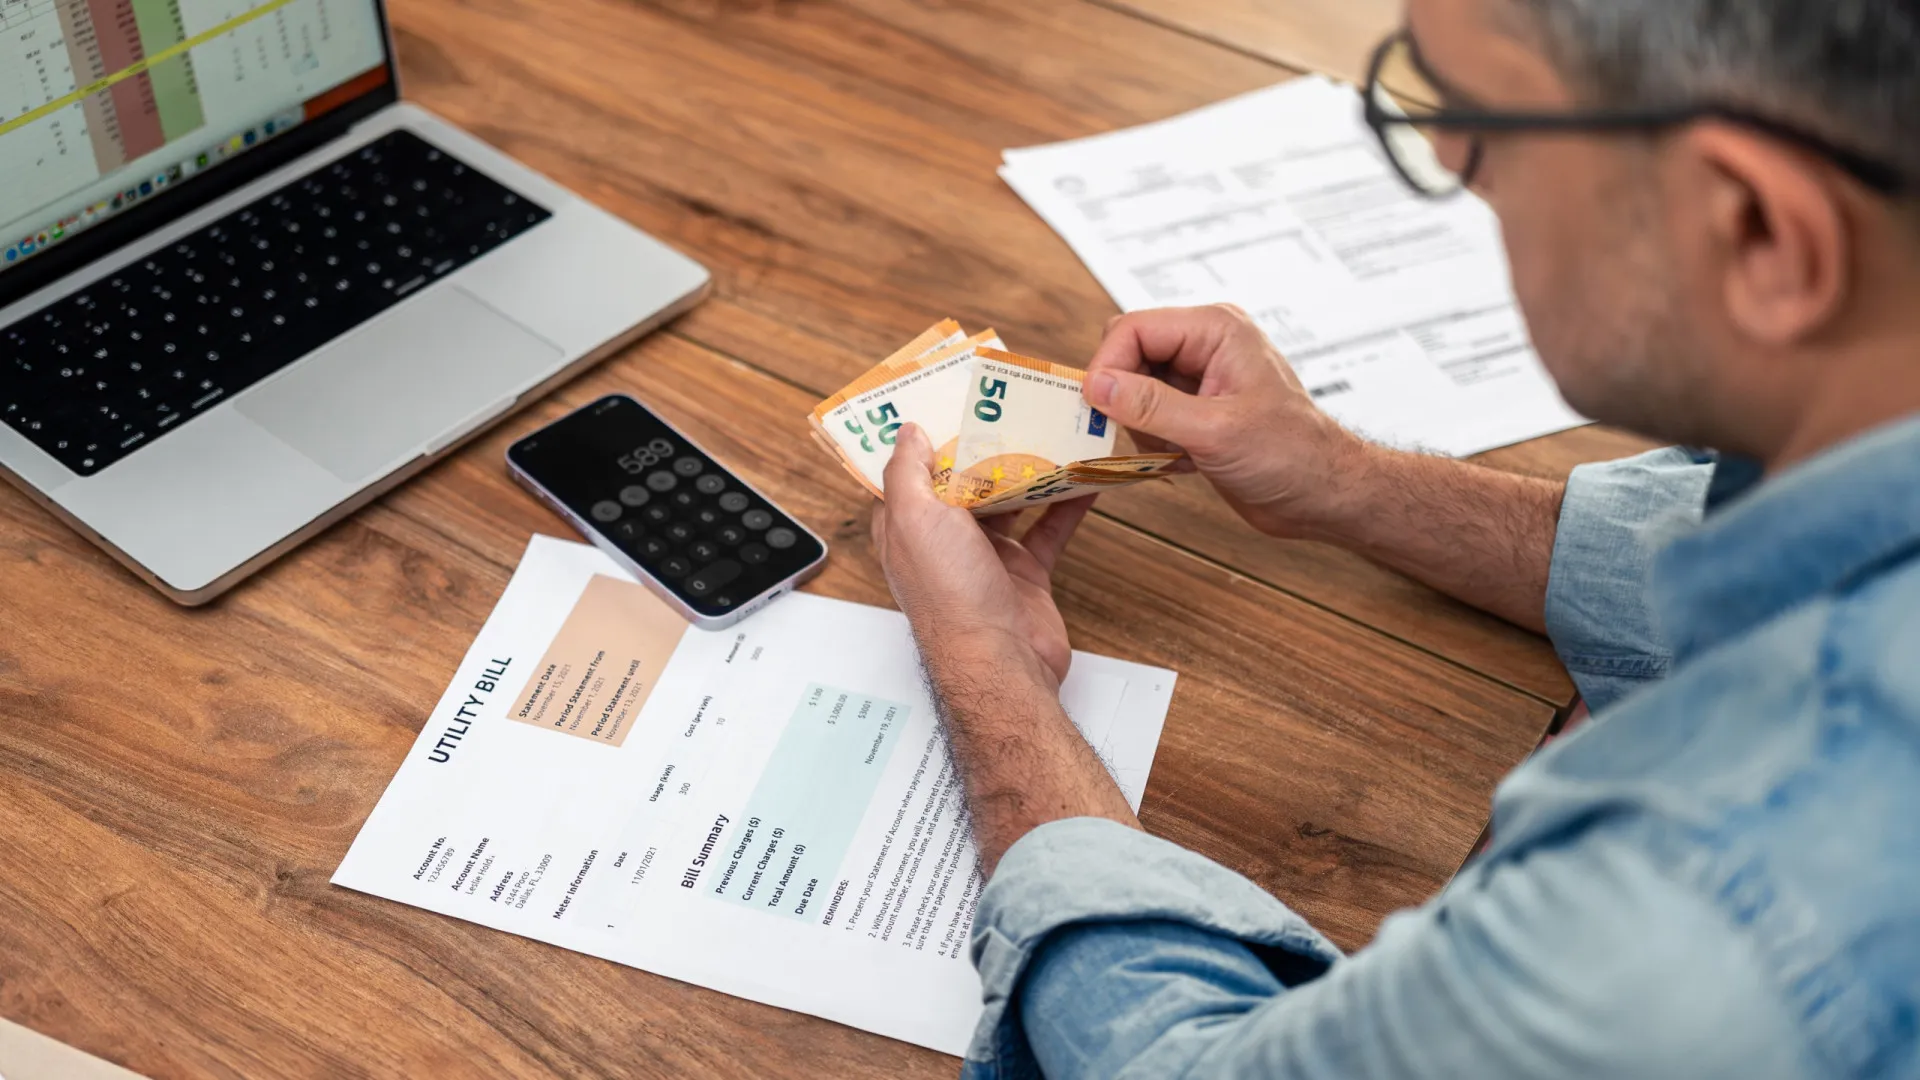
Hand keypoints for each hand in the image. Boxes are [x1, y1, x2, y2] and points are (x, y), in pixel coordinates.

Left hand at [871, 423, 1092, 689]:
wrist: (1002, 664)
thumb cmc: (951, 597)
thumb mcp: (915, 519)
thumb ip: (907, 472)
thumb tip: (908, 432)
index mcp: (907, 527)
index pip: (906, 472)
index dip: (920, 437)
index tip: (941, 399)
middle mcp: (943, 540)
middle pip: (963, 479)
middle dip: (984, 443)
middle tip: (1009, 402)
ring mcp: (986, 557)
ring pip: (1009, 499)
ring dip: (1030, 468)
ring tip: (1052, 428)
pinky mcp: (1024, 572)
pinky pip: (1049, 529)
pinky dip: (1068, 504)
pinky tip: (1086, 478)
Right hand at [1085, 304, 1374, 539]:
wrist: (1323, 494)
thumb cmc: (1292, 455)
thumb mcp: (1215, 431)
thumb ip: (1151, 406)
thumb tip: (1097, 386)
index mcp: (1215, 330)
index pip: (1133, 329)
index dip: (1107, 366)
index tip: (1096, 408)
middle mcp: (1205, 345)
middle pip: (1128, 354)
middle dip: (1122, 397)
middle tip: (1135, 435)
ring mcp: (1200, 377)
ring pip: (1132, 387)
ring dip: (1140, 426)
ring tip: (1174, 451)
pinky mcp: (1196, 409)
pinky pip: (1148, 414)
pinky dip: (1151, 440)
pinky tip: (1182, 460)